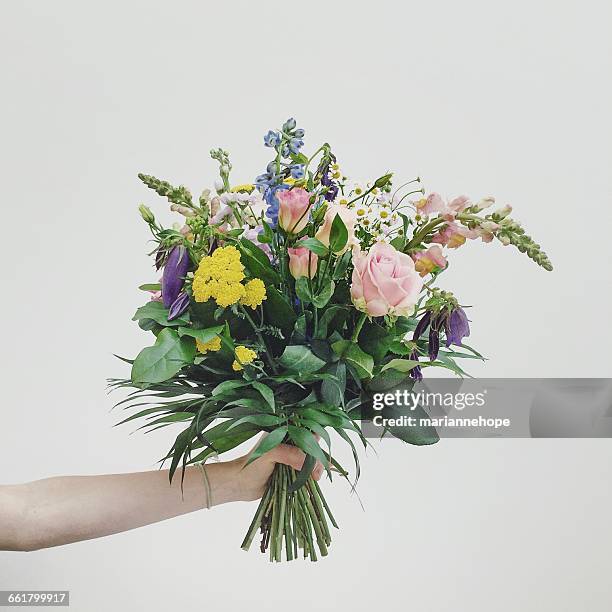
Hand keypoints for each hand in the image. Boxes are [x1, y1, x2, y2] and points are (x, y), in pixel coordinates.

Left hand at [206, 438, 323, 504]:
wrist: (240, 484)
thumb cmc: (251, 464)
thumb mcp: (269, 454)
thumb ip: (290, 454)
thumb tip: (310, 463)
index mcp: (285, 431)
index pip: (307, 432)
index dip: (314, 443)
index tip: (316, 457)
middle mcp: (290, 443)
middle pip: (312, 447)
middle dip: (317, 460)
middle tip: (315, 473)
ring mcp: (292, 457)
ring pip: (311, 461)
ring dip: (316, 470)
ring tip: (313, 479)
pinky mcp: (292, 471)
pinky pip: (307, 473)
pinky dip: (311, 478)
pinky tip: (313, 483)